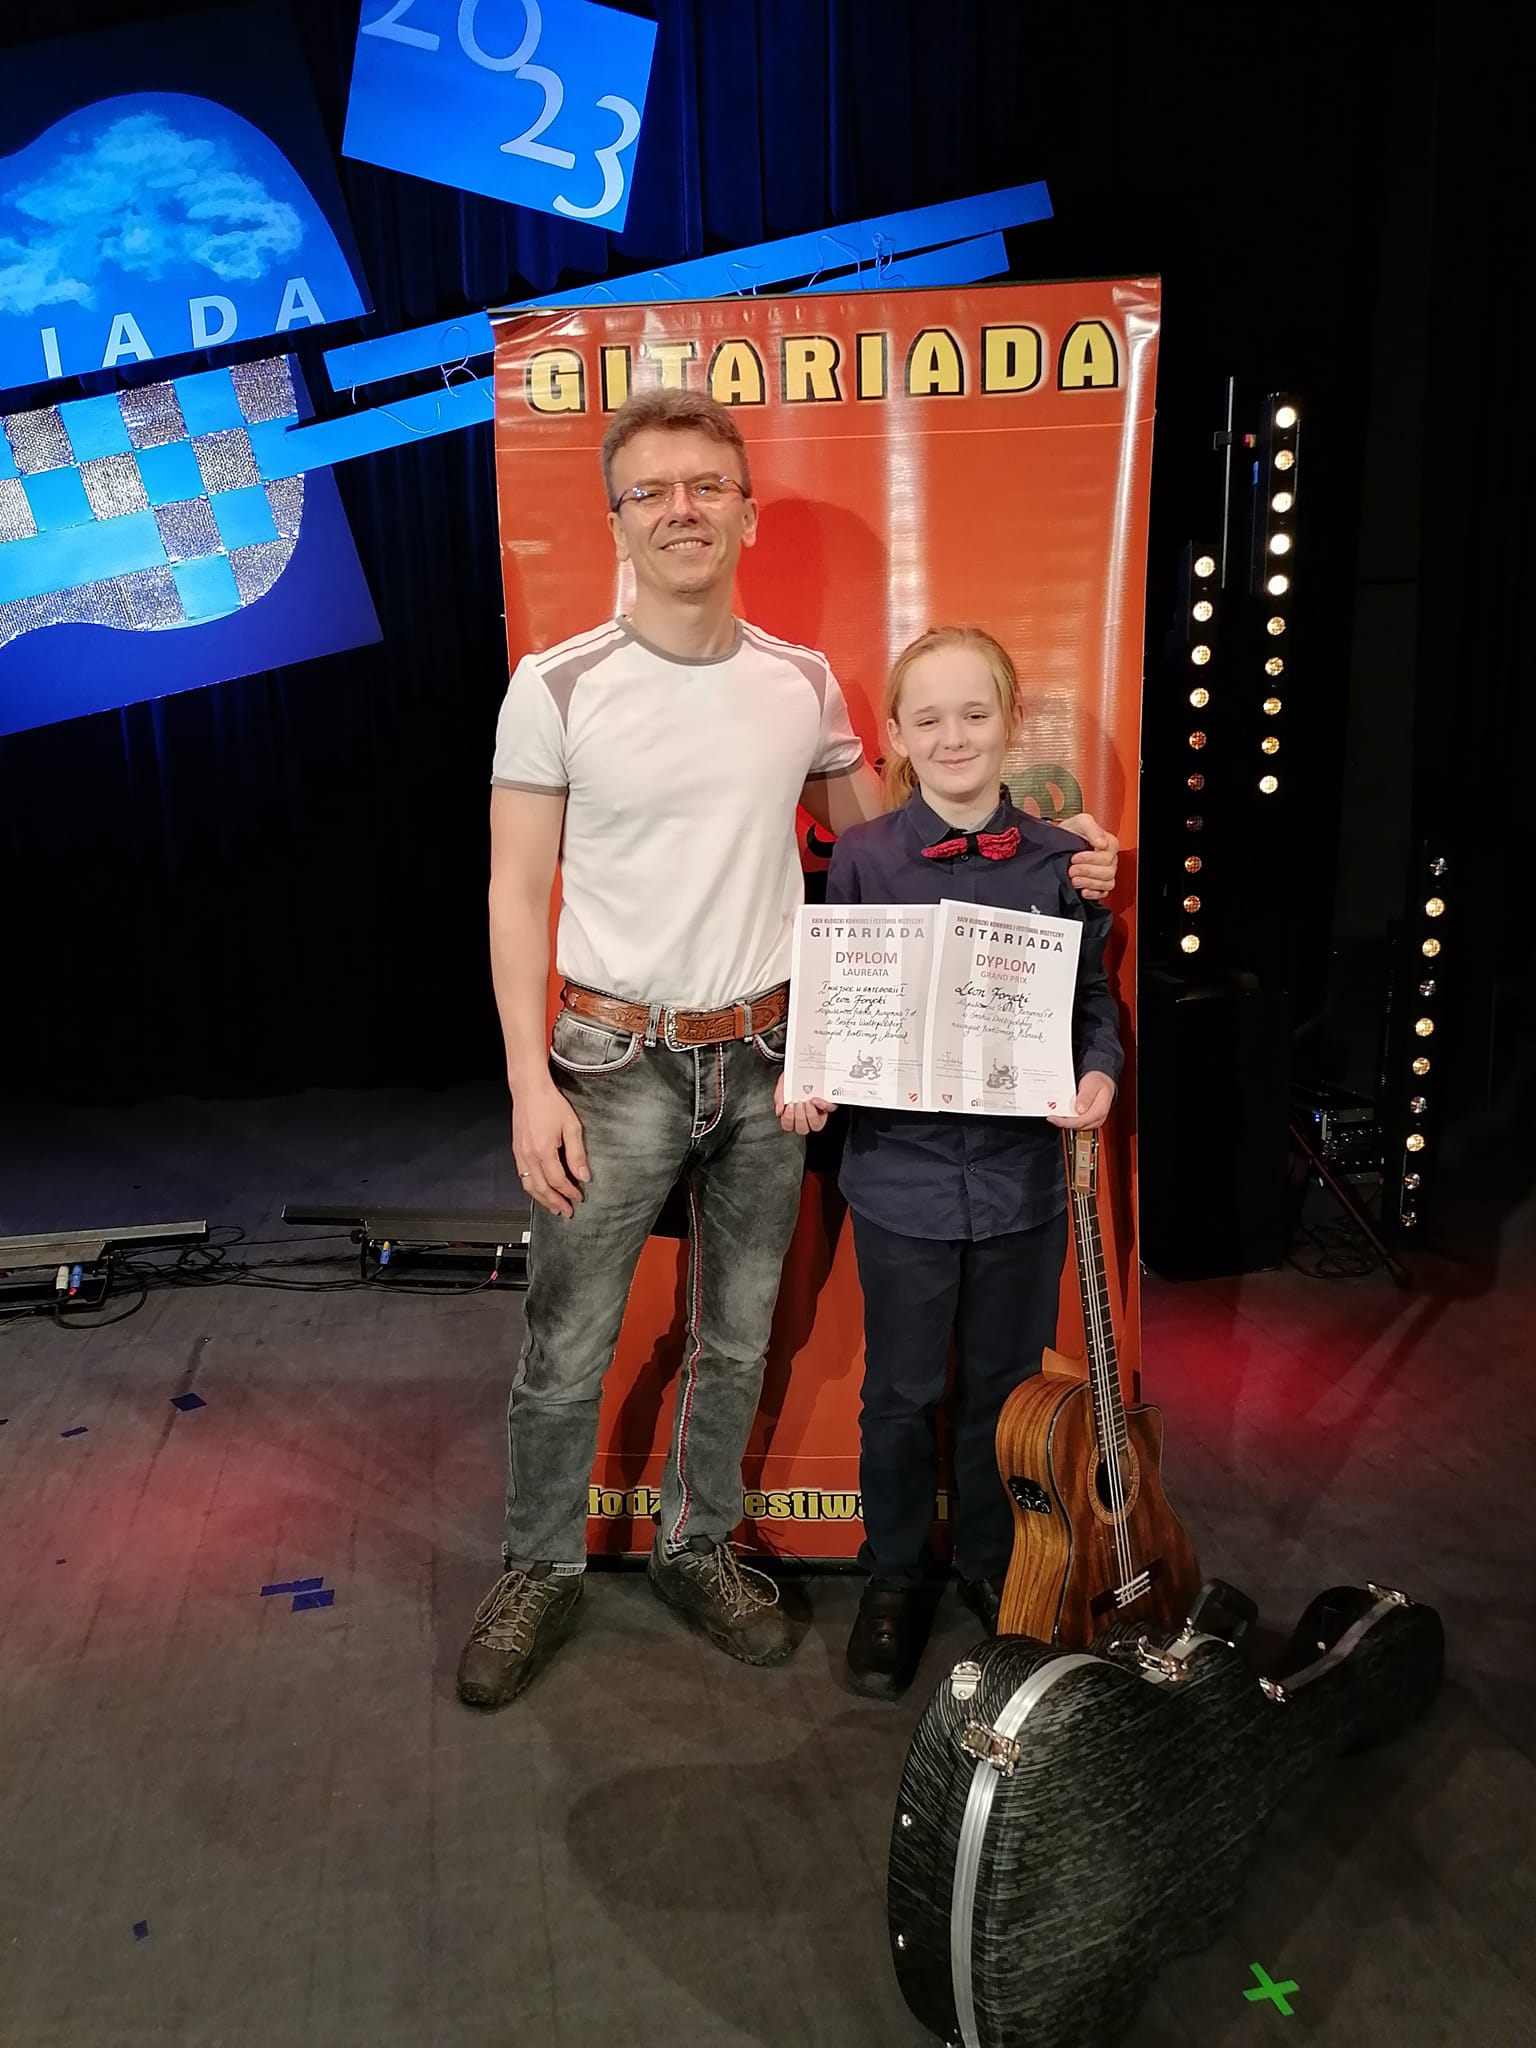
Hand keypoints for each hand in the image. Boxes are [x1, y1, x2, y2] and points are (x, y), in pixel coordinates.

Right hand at [512, 1074, 589, 1217]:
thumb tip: (583, 1176)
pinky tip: (540, 1189)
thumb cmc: (550, 1103)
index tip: (578, 1198)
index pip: (558, 1180)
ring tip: (554, 1207)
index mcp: (543, 1151)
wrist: (529, 1089)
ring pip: (529, 1185)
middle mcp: (528, 1155)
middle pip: (541, 1188)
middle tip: (566, 1212)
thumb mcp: (572, 1127)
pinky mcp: (516, 1150)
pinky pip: (522, 1175)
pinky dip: (532, 1187)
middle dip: (554, 1203)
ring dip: (542, 1199)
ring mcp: (520, 1153)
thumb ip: (577, 1154)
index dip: (569, 1192)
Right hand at [775, 1070, 833, 1134]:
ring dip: (811, 1115)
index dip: (788, 1119)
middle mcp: (805, 1115)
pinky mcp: (828, 1105)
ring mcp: (817, 1112)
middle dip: (799, 1117)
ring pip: (816, 1125)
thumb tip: (779, 1111)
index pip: (788, 1126)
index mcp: (792, 1113)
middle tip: (798, 1103)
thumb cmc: (792, 1078)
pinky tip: (816, 1099)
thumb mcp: (782, 1085)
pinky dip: (823, 1106)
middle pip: (802, 1129)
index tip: (788, 1106)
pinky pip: (829, 1110)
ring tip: (807, 1102)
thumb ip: (779, 1098)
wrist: (803, 1064)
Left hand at [1047, 1071, 1116, 1130]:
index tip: (1054, 1118)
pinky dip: (1069, 1120)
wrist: (1102, 1081)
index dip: (1066, 1122)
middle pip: (1078, 1126)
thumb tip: (1080, 1110)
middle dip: (1063, 1122)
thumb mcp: (1091, 1084)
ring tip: (1055, 1115)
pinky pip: (1077, 1123)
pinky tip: (1062, 1114)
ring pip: (1076, 1126)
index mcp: (1099, 1110)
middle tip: (1051, 1117)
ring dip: (1065, 1122)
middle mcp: (1097, 1118)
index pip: (1081, 1121)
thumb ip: (1086, 1097)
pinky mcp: (1089, 1120)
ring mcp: (1093, 1121)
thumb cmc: (1097, 1082)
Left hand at [1057, 811, 1118, 900]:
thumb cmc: (1071, 831)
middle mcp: (1110, 859)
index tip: (1075, 857)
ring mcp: (1104, 872)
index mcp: (1109, 844)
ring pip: (1107, 883)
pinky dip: (1094, 893)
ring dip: (1089, 883)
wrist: (1057, 842)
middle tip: (1071, 869)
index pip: (1108, 857)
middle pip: (1108, 871)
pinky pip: (1104, 893)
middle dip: (1087, 871)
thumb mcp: (1080, 822)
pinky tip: (1083, 890)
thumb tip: (1102, 843)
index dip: (1091, 859)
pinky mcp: (1098, 884)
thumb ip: (1092, 829)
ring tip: (1074, 880)